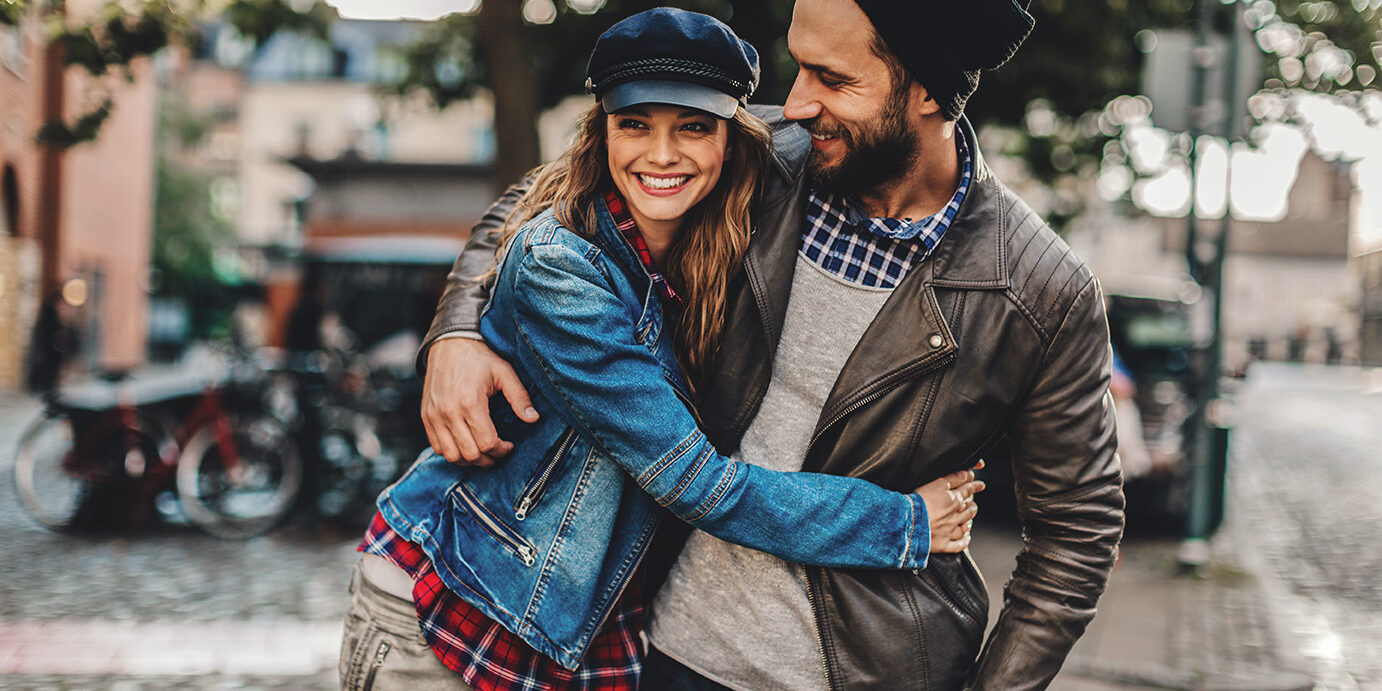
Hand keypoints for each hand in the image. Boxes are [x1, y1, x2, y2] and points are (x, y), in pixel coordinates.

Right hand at [421, 337, 538, 466]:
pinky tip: (466, 444)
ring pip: (451, 455)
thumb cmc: (479, 357)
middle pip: (470, 454)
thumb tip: (533, 419)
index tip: (509, 445)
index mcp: (470, 402)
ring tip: (483, 452)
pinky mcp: (426, 416)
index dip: (501, 450)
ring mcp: (434, 416)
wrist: (449, 343)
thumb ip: (519, 397)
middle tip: (498, 452)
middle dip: (488, 459)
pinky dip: (452, 452)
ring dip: (469, 459)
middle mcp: (449, 412)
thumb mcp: (504, 372)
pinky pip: (437, 446)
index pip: (487, 443)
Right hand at [915, 461, 985, 552]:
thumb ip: (952, 478)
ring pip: (964, 527)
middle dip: (972, 505)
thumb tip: (966, 475)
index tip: (980, 485)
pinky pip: (957, 545)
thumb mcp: (936, 483)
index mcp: (953, 500)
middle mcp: (955, 516)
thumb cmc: (919, 502)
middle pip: (969, 510)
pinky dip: (964, 542)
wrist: (908, 523)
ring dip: (968, 522)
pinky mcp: (942, 544)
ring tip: (969, 520)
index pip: (968, 491)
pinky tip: (966, 538)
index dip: (975, 487)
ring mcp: (949, 531)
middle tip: (973, 502)